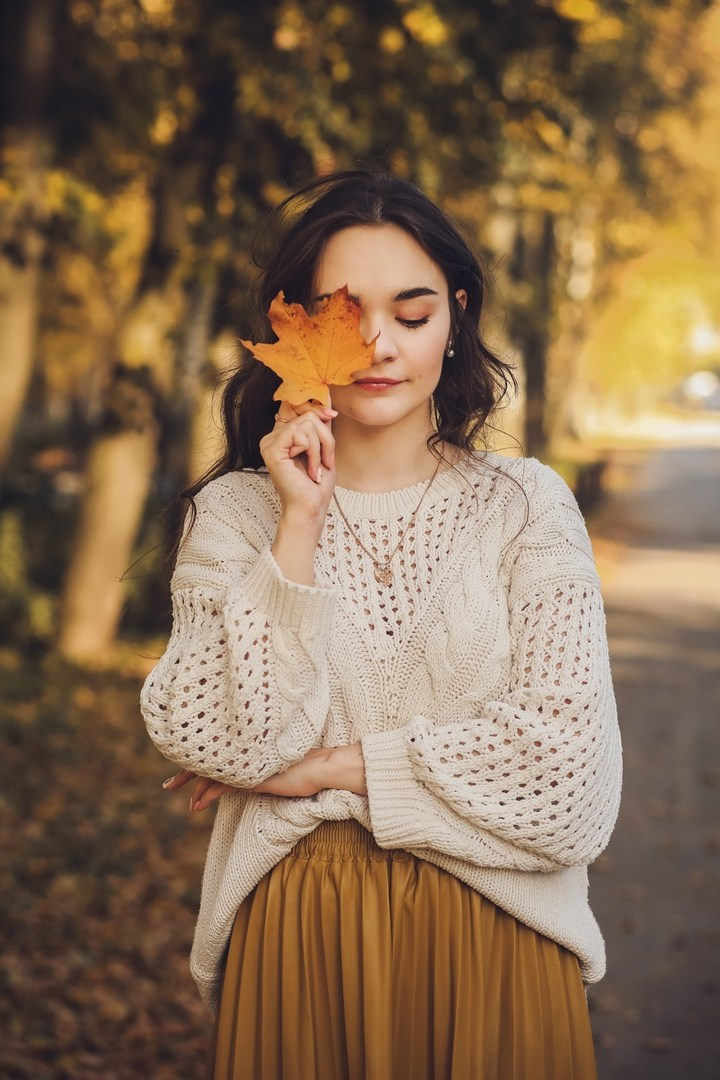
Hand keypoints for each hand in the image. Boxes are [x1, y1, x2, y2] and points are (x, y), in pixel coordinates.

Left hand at [161, 744, 366, 811]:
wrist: (324, 767)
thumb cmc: (307, 768)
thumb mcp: (278, 768)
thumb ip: (261, 768)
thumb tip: (246, 776)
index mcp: (249, 747)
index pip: (217, 751)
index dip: (198, 761)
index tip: (183, 772)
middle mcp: (245, 752)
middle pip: (208, 759)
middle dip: (186, 773)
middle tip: (169, 786)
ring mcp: (248, 763)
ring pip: (212, 773)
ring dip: (194, 788)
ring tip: (186, 803)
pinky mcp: (253, 776)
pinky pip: (224, 785)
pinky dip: (208, 795)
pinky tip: (198, 804)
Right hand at [259, 401, 336, 520]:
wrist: (311, 507)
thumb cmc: (316, 484)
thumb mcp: (323, 448)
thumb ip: (320, 426)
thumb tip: (325, 403)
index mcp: (281, 435)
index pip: (295, 405)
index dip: (314, 407)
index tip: (331, 415)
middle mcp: (272, 437)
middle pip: (307, 415)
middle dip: (325, 437)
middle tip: (326, 461)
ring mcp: (269, 443)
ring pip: (307, 424)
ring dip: (321, 448)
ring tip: (317, 468)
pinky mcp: (271, 451)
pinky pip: (300, 435)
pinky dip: (313, 453)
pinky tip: (310, 470)